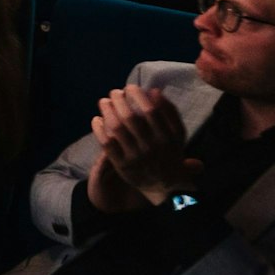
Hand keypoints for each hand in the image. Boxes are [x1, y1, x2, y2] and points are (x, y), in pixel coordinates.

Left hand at [91, 85, 201, 208]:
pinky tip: (97, 119)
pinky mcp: (122, 165)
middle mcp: (151, 147)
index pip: (150, 110)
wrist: (166, 186)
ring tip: (104, 102)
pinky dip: (99, 128)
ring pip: (116, 128)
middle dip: (118, 99)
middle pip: (130, 117)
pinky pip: (106, 143)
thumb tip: (154, 90)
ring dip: (107, 110)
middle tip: (114, 92)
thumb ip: (169, 112)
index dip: (137, 95)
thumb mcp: (177, 133)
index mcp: (167, 137)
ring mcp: (135, 157)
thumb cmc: (170, 152)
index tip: (130, 87)